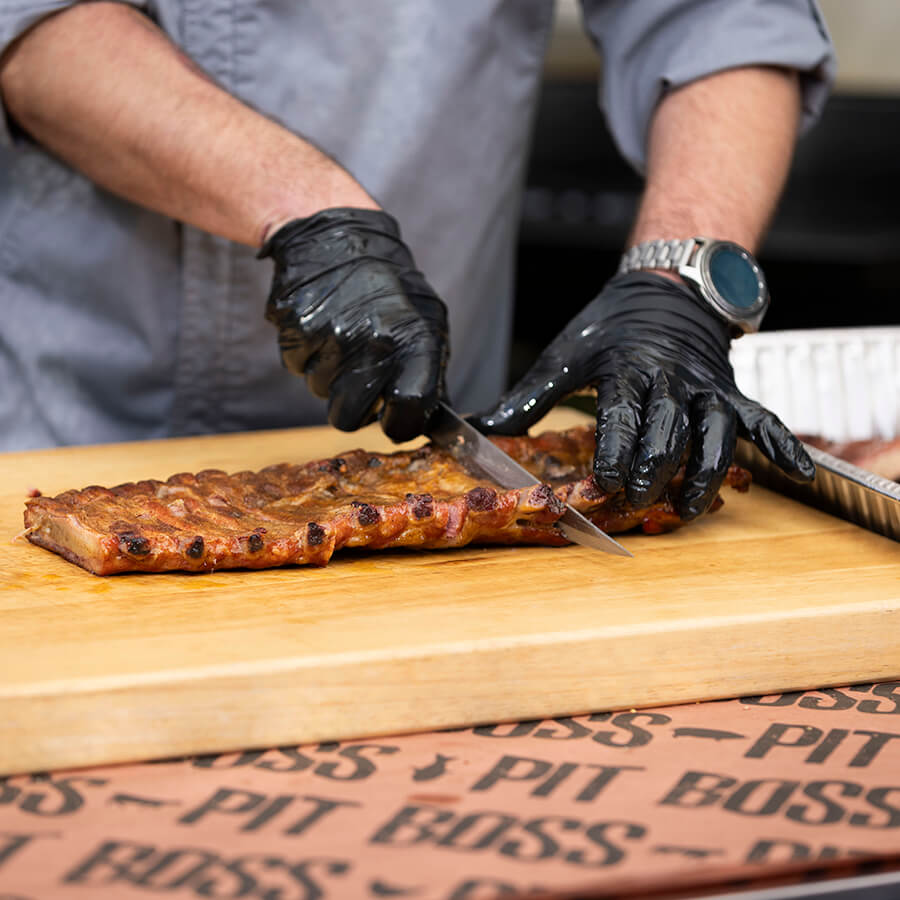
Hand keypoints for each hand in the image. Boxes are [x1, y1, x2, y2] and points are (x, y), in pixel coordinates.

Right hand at [260, 208, 448, 441]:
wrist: (336, 236)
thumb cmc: (388, 283)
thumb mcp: (427, 320)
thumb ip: (430, 371)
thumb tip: (437, 417)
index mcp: (411, 342)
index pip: (407, 414)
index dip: (400, 424)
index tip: (396, 418)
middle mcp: (370, 342)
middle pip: (349, 418)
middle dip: (354, 405)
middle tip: (361, 376)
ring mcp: (328, 337)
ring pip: (320, 391)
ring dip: (330, 374)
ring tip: (342, 334)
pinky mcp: (293, 329)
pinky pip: (297, 366)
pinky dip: (307, 353)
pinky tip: (321, 323)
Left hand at [472, 272, 814, 519]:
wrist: (663, 289)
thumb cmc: (608, 329)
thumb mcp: (564, 356)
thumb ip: (528, 399)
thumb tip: (480, 430)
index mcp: (625, 368)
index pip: (621, 415)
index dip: (614, 451)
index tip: (603, 484)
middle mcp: (671, 377)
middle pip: (668, 428)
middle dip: (655, 468)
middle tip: (639, 502)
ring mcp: (707, 385)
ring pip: (716, 430)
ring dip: (707, 471)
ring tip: (690, 508)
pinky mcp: (731, 390)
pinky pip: (763, 418)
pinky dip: (783, 445)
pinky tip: (800, 476)